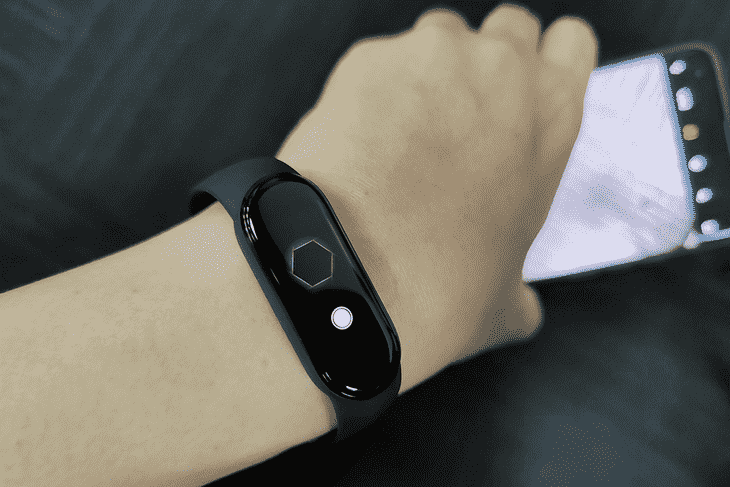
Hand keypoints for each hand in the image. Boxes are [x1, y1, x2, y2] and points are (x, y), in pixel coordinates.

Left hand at [276, 3, 598, 388]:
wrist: (358, 274)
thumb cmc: (436, 281)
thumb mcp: (506, 295)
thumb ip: (521, 287)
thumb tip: (519, 307)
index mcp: (553, 113)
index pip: (571, 42)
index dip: (547, 61)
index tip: (527, 81)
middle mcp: (498, 68)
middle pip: (505, 29)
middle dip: (486, 64)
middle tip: (461, 114)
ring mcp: (430, 55)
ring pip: (437, 38)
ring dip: (426, 74)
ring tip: (403, 135)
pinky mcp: (367, 59)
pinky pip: (377, 62)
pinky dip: (370, 91)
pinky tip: (362, 142)